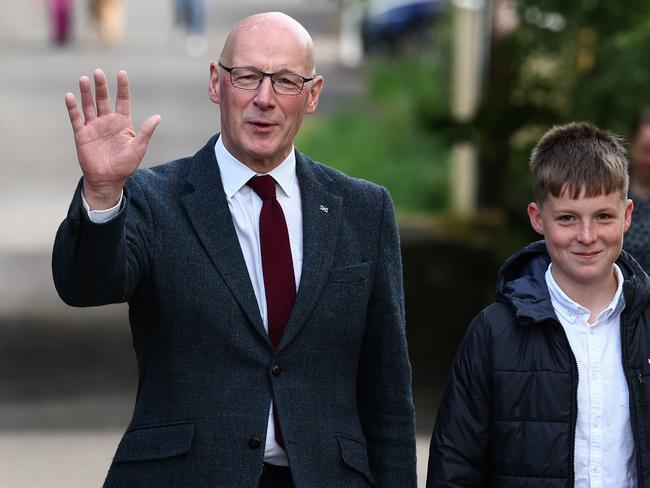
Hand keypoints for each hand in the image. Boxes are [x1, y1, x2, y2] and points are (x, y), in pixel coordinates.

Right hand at [65, 69, 159, 209]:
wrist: (108, 180)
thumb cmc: (126, 165)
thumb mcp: (139, 148)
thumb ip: (146, 132)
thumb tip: (157, 117)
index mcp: (122, 123)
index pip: (122, 101)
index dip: (122, 87)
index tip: (121, 73)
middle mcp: (107, 121)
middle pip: (103, 99)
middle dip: (101, 86)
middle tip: (98, 72)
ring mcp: (94, 126)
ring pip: (89, 105)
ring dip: (86, 93)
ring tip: (84, 79)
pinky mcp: (82, 134)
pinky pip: (76, 118)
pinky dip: (73, 108)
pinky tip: (70, 96)